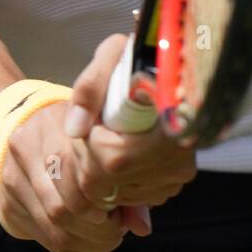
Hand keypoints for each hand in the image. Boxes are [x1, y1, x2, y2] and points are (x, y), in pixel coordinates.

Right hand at [0, 99, 133, 251]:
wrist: (25, 133)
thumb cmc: (77, 138)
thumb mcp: (99, 143)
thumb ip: (122, 179)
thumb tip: (142, 227)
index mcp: (54, 121)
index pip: (75, 167)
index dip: (101, 197)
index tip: (119, 208)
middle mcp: (26, 145)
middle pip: (63, 203)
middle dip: (97, 227)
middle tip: (117, 230)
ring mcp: (12, 174)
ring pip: (54, 223)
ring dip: (86, 241)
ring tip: (107, 238)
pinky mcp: (7, 201)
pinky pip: (43, 236)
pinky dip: (72, 248)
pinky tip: (89, 244)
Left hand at [64, 34, 197, 210]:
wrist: (177, 66)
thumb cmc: (143, 56)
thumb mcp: (113, 55)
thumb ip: (90, 88)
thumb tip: (74, 129)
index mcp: (168, 128)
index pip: (110, 160)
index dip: (89, 141)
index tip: (94, 119)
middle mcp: (177, 161)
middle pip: (107, 182)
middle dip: (90, 157)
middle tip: (96, 127)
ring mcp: (175, 178)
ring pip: (115, 194)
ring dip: (101, 169)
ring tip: (111, 134)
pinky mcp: (172, 184)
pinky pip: (129, 196)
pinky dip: (117, 178)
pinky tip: (123, 148)